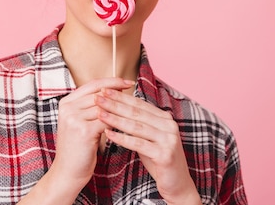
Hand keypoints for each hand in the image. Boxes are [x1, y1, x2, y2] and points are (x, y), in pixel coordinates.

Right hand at [51, 78, 135, 185]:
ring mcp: (74, 118)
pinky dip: (118, 122)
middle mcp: (68, 108)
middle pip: (100, 93)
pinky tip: (128, 123)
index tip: (127, 81)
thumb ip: (90, 107)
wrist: (68, 172)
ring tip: (134, 107)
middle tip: (135, 91)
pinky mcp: (83, 131)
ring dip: (121, 107)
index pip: (92, 84)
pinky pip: (107, 121)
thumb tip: (113, 91)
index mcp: (66, 103)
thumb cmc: (78, 147)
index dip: (111, 81)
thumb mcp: (80, 122)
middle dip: (119, 92)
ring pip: (105, 107)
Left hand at [95, 88, 201, 204]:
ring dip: (115, 119)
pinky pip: (138, 144)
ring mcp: (168, 139)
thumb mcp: (148, 138)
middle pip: (136, 113)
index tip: (103, 90)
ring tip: (99, 113)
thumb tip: (118, 107)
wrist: (177, 183)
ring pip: (136, 126)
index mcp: (165, 118)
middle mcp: (169, 125)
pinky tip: (108, 134)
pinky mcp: (165, 154)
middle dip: (115, 104)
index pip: (139, 104)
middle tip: (97, 97)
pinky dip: (122, 138)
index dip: (121, 97)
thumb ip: (138, 124)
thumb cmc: (158, 159)